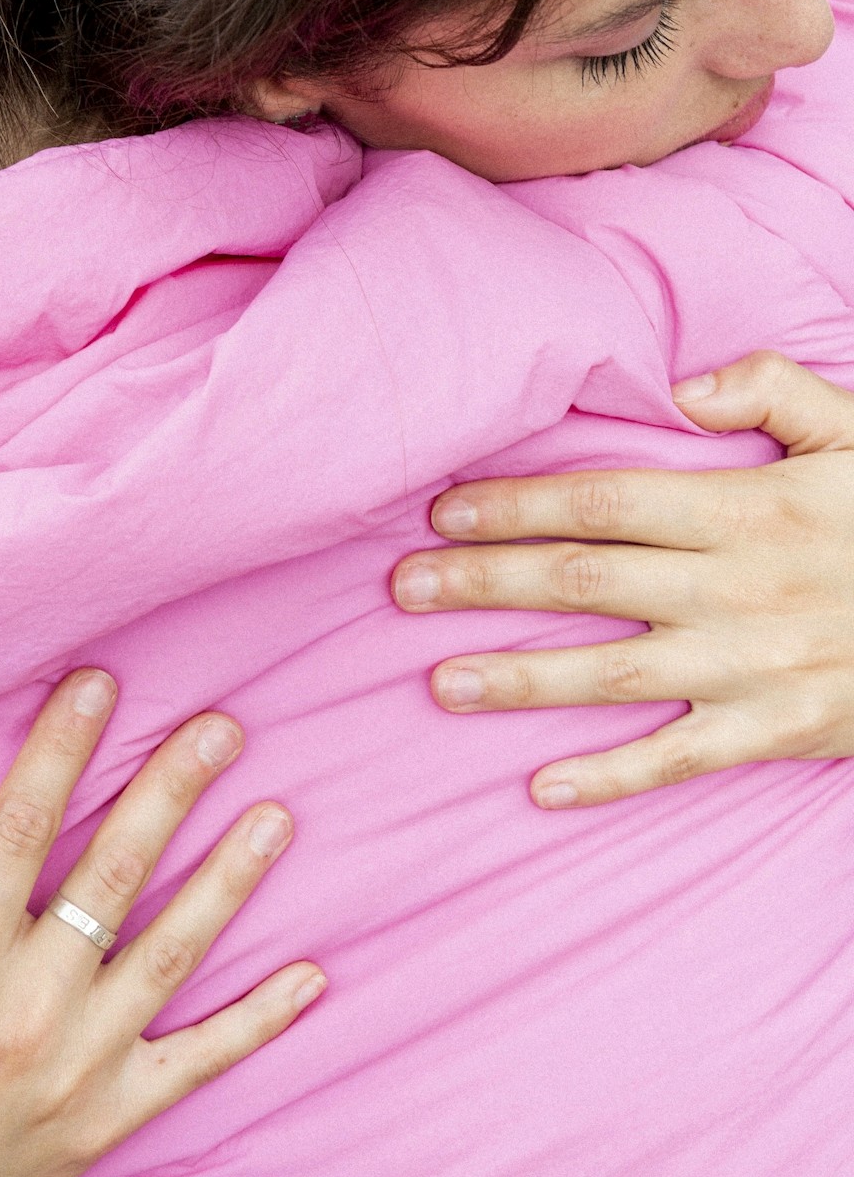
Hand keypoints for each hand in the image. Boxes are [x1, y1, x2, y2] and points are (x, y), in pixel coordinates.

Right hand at [0, 670, 323, 1176]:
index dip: (60, 750)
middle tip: (221, 728)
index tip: (99, 684)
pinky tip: (311, 975)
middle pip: (112, 877)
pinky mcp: (108, 1118)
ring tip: (278, 817)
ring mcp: (76, 1069)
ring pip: (170, 955)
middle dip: (169, 793)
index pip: (17, 830)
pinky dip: (258, 1023)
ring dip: (228, 883)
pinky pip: (198, 1064)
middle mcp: (23, 1012)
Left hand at [391, 353, 853, 806]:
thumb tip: (682, 388)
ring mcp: (750, 668)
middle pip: (586, 580)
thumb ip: (774, 388)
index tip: (444, 510)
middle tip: (403, 588)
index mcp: (748, 508)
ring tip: (440, 681)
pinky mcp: (772, 733)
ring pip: (612, 674)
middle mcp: (737, 588)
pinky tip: (539, 787)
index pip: (606, 501)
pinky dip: (608, 777)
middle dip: (486, 582)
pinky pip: (675, 759)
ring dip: (520, 678)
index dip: (518, 505)